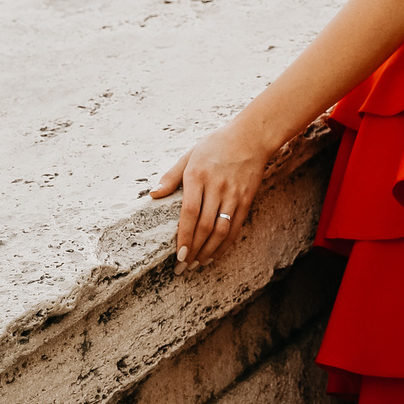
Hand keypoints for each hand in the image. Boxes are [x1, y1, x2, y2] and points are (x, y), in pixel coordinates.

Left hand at [150, 117, 269, 268]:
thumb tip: (153, 194)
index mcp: (198, 175)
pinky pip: (235, 228)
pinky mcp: (245, 200)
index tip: (178, 255)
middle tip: (183, 267)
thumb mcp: (190, 154)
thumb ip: (171, 176)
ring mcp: (233, 195)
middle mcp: (216, 187)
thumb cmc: (216, 145)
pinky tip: (214, 255)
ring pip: (221, 231)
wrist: (250, 137)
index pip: (190, 212)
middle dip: (193, 251)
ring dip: (208, 252)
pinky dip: (225, 245)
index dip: (184, 236)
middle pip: (205, 226)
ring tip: (197, 264)